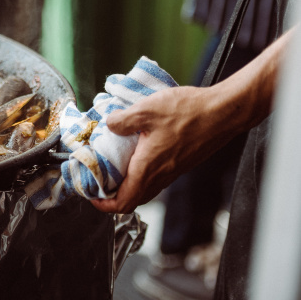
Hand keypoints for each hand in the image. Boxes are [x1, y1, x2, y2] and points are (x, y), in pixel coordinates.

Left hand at [90, 85, 232, 213]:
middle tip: (98, 180)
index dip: (104, 204)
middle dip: (112, 195)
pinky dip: (141, 173)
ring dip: (127, 184)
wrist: (223, 112)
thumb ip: (121, 120)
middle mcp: (162, 175)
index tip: (91, 195)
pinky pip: (157, 177)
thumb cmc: (188, 112)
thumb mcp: (144, 110)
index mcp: (148, 168)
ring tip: (113, 166)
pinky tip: (136, 152)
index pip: (123, 202)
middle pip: (133, 199)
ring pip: (146, 188)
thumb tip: (108, 124)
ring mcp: (173, 171)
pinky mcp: (181, 162)